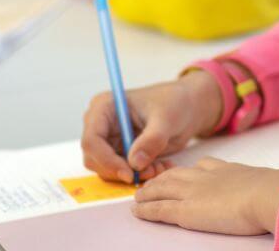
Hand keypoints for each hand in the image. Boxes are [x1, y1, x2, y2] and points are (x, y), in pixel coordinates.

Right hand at [81, 71, 221, 183]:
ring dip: (133, 175)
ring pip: (108, 170)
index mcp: (104, 107)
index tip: (129, 173)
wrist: (186, 107)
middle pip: (95, 159)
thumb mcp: (167, 118)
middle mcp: (101, 125)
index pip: (92, 140)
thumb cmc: (174, 102)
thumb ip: (152, 139)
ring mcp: (110, 140)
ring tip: (159, 168)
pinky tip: (161, 166)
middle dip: (121, 171)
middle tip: (150, 173)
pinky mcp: (121, 153)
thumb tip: (135, 163)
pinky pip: (123, 172)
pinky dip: (141, 175)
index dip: (106, 160)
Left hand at [132, 158, 278, 235]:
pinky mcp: (186, 210)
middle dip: (160, 179)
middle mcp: (204, 176)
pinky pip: (159, 209)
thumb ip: (261, 185)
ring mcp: (192, 192)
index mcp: (224, 169)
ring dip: (147, 192)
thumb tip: (277, 188)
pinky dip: (146, 209)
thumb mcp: (265, 182)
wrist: (267, 193)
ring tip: (138, 196)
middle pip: (175, 175)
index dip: (186, 171)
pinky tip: (136, 210)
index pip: (200, 166)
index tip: (180, 172)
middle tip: (149, 183)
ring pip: (161, 189)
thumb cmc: (273, 191)